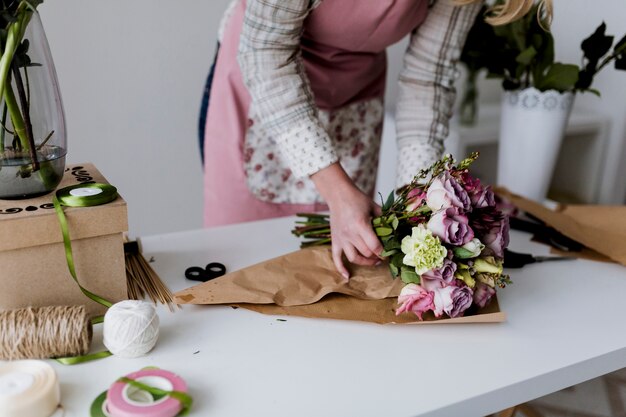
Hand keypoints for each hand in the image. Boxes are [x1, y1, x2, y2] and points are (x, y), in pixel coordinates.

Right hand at [312, 163, 382, 278]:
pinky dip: (341, 269)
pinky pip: (336, 258)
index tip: (390, 253)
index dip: (384, 253)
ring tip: (374, 262)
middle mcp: (350, 234)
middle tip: (385, 256)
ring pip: (354, 258)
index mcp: (361, 225)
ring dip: (365, 263)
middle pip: (366, 253)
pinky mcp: (335, 240)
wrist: (338, 194)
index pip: (375, 246)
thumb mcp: (374, 207)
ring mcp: (341, 239)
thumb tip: (396, 229)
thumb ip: (385, 219)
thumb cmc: (357, 199)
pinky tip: (347, 277)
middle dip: (378, 257)